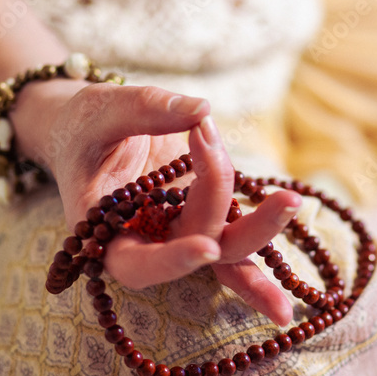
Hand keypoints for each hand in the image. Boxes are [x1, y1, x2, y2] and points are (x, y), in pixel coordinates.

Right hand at [12, 80, 300, 325]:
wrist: (91, 128)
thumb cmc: (84, 125)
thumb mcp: (101, 110)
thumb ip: (145, 110)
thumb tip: (203, 109)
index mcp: (108, 236)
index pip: (139, 265)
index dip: (172, 263)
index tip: (204, 248)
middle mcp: (150, 242)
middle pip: (201, 251)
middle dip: (243, 230)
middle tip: (280, 201)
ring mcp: (183, 228)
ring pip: (229, 244)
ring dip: (264, 228)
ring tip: (292, 201)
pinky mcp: (207, 210)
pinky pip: (239, 222)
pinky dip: (266, 218)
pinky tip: (291, 205)